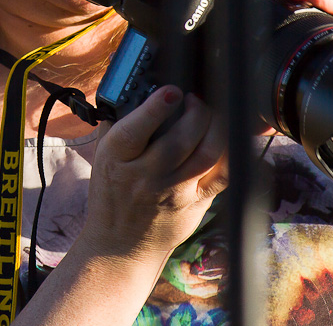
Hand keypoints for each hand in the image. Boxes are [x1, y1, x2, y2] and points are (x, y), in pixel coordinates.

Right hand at [79, 86, 227, 263]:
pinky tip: (222, 136)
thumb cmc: (112, 192)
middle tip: (195, 98)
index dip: (156, 108)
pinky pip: (222, 175)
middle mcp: (146, 177)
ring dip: (215, 126)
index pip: (136, 131)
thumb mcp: (104, 155)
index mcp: (117, 160)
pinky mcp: (196, 204)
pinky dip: (229, 151)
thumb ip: (118, 122)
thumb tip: (137, 88)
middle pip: (180, 139)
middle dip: (196, 110)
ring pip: (206, 153)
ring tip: (209, 113)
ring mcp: (174, 193)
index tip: (171, 92)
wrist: (120, 244)